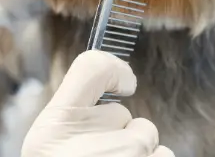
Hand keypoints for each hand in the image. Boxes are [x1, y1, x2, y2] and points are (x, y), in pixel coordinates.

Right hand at [21, 51, 173, 156]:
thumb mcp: (50, 145)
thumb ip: (75, 115)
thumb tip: (115, 79)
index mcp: (52, 129)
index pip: (91, 67)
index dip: (114, 68)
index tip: (125, 83)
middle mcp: (84, 145)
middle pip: (124, 114)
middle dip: (120, 134)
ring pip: (147, 136)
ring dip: (138, 153)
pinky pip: (165, 156)